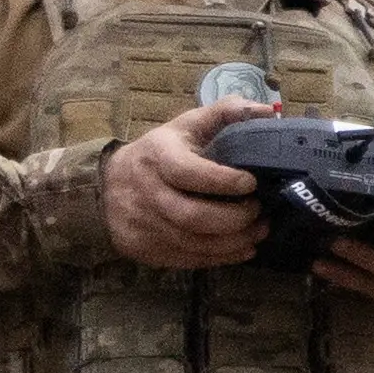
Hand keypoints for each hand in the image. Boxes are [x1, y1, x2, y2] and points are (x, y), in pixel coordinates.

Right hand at [100, 108, 270, 272]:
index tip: (252, 182)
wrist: (106, 184)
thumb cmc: (161, 152)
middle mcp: (146, 192)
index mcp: (157, 156)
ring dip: (235, 241)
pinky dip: (221, 257)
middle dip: (236, 218)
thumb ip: (227, 112)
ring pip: (193, 243)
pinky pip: (187, 260)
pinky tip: (242, 247)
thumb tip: (267, 112)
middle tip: (260, 211)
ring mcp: (142, 225)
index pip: (188, 173)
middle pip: (193, 216)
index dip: (224, 181)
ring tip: (259, 231)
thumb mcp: (188, 124)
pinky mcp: (144, 249)